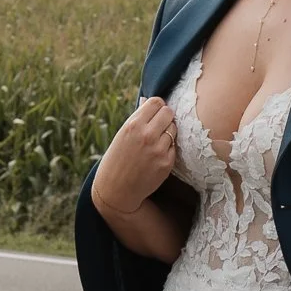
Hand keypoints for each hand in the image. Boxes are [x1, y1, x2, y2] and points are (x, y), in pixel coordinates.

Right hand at [92, 96, 176, 215]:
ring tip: (155, 142)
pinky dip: (168, 148)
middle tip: (158, 125)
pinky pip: (174, 146)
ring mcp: (159, 149)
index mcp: (133, 125)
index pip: (157, 102)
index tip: (154, 113)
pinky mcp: (167, 163)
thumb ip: (138, 118)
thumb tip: (150, 100)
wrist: (116, 190)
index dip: (157, 106)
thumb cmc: (117, 159)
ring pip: (174, 129)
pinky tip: (156, 155)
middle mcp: (147, 135)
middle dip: (165, 117)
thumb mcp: (121, 134)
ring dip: (167, 133)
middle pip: (169, 112)